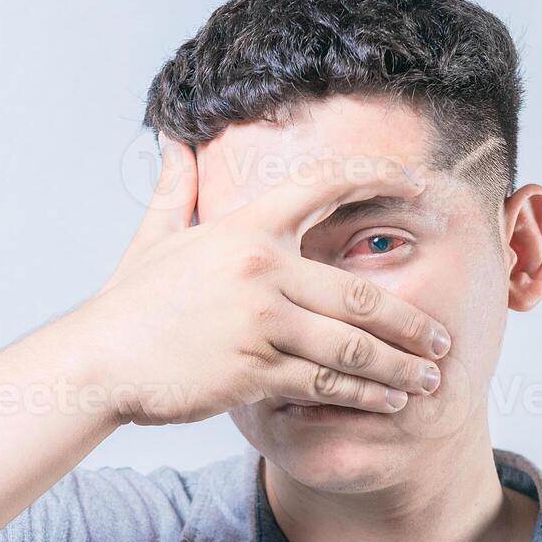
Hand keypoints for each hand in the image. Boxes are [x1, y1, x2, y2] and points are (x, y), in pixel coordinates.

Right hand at [77, 137, 451, 425]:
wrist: (97, 361)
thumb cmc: (130, 302)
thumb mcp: (155, 236)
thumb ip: (176, 186)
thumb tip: (173, 138)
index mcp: (245, 228)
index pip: (325, 186)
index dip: (378, 177)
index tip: (421, 188)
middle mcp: (260, 270)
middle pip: (360, 293)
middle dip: (411, 322)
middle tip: (443, 339)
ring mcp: (258, 323)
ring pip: (350, 347)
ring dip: (398, 368)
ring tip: (429, 381)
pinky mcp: (252, 371)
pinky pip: (322, 385)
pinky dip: (361, 397)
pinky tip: (386, 403)